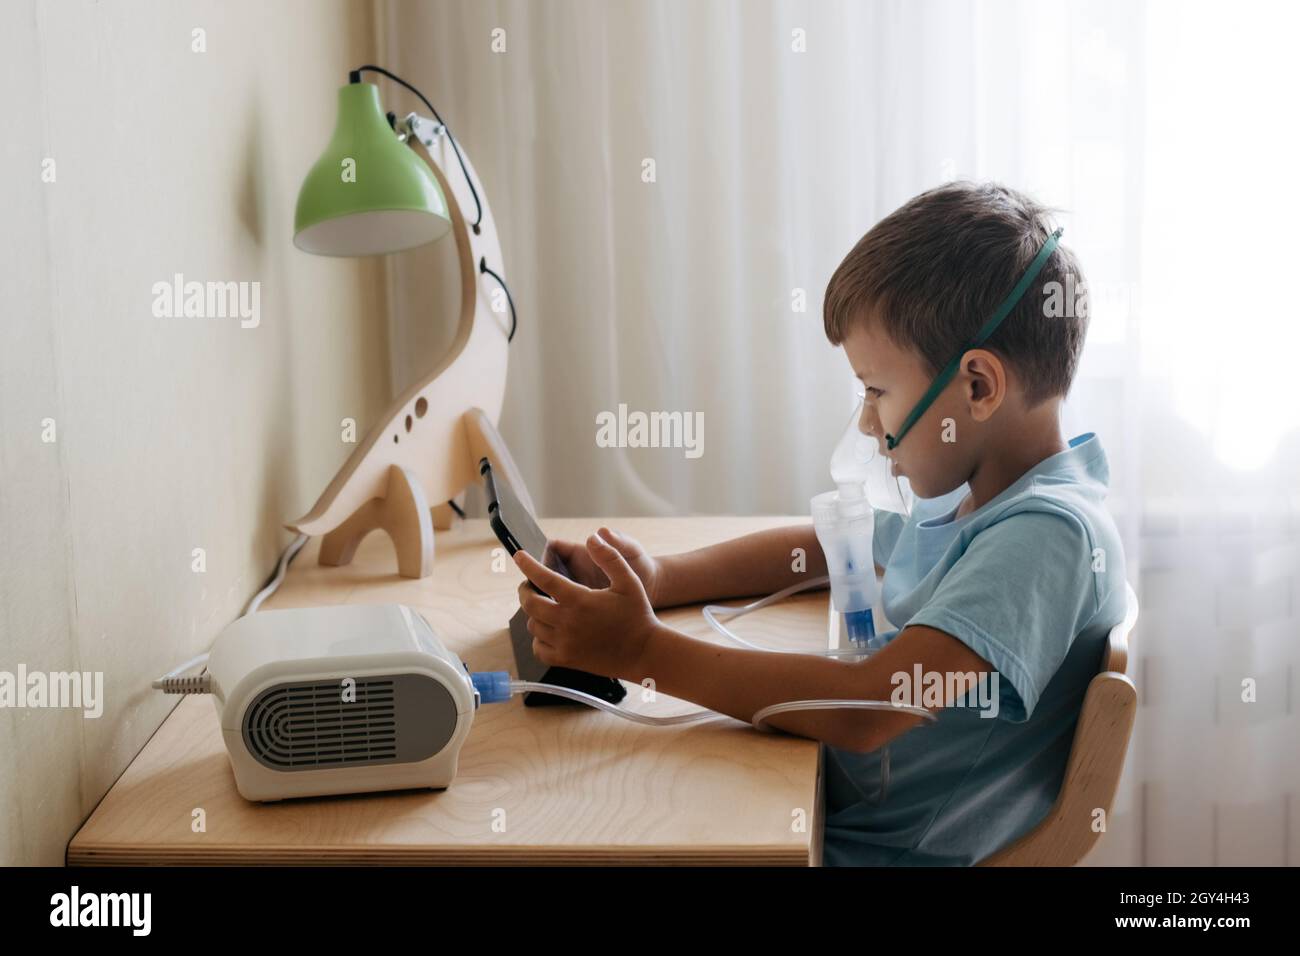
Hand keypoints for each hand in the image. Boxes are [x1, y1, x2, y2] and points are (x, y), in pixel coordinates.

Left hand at [514, 533, 661, 679]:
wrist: (644, 653)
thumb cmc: (637, 615)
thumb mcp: (628, 581)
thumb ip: (609, 557)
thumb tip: (592, 538)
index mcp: (580, 600)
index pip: (543, 578)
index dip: (527, 565)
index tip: (519, 556)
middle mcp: (568, 622)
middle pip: (530, 603)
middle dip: (524, 590)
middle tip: (528, 585)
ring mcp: (565, 643)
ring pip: (532, 625)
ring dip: (532, 613)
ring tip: (542, 605)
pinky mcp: (567, 660)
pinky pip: (538, 649)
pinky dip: (537, 638)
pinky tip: (547, 630)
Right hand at [546, 527, 665, 606]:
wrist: (652, 587)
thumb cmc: (641, 565)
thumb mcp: (631, 553)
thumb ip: (617, 543)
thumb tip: (600, 532)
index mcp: (581, 554)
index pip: (552, 548)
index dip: (541, 556)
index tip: (538, 570)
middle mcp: (574, 570)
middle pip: (543, 573)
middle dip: (536, 583)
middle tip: (536, 597)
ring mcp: (575, 588)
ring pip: (547, 593)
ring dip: (542, 602)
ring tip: (544, 616)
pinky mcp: (579, 605)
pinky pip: (559, 609)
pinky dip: (555, 617)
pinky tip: (558, 629)